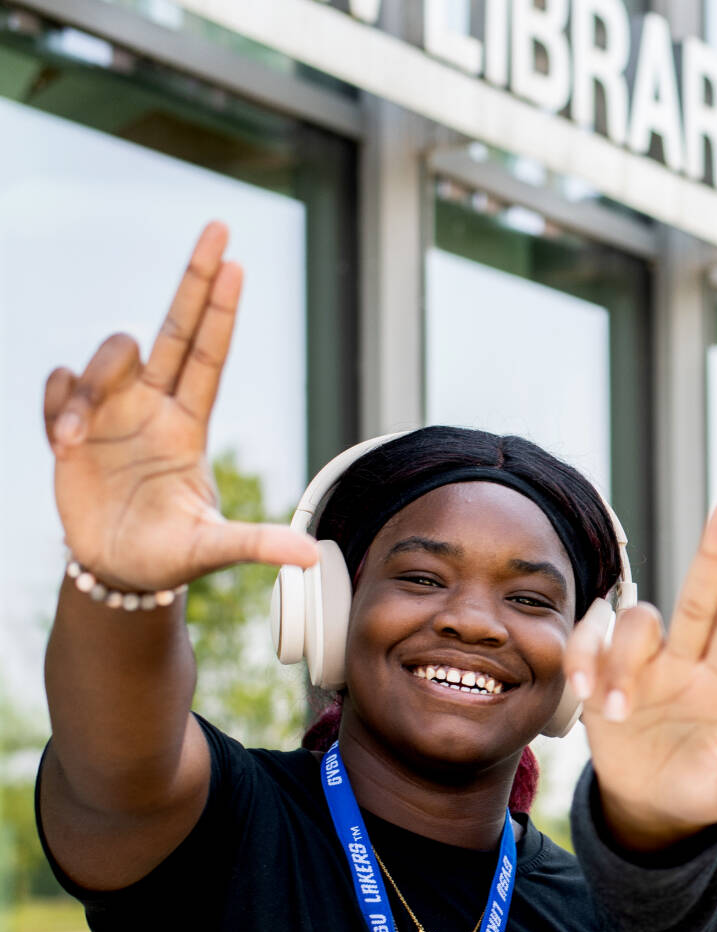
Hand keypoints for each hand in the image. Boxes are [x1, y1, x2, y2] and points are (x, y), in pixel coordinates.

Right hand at [44, 221, 317, 592]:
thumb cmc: (170, 554)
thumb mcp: (214, 549)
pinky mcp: (68, 428)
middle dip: (194, 278)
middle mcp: (152, 407)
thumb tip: (312, 556)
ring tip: (73, 437)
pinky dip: (56, 404)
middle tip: (219, 227)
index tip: (237, 264)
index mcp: (188, 425)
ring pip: (107, 356)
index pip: (209, 354)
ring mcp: (109, 412)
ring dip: (90, 383)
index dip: (220, 310)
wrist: (116, 572)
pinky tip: (62, 440)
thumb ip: (257, 545)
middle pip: (174, 328)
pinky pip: (58, 385)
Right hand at [565, 503, 716, 849]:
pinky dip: (582, 658)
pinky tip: (584, 692)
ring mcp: (641, 665)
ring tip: (622, 714)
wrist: (648, 803)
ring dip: (625, 660)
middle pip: (697, 598)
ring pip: (637, 623)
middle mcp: (683, 663)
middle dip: (712, 553)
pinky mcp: (600, 675)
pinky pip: (588, 643)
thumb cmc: (697, 786)